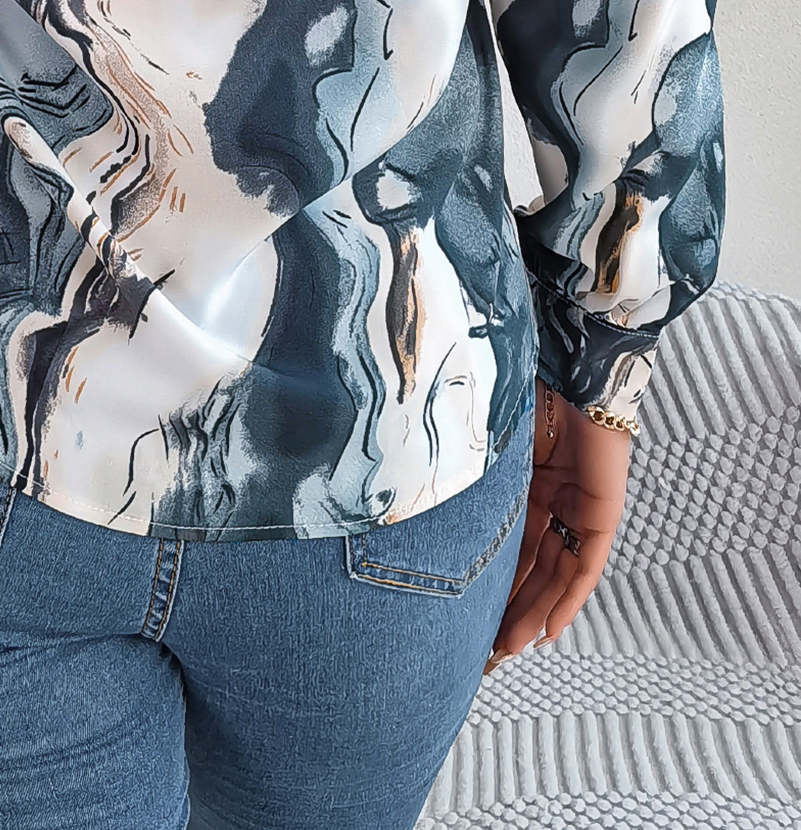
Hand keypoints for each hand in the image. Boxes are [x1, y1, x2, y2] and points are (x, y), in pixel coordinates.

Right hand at [485, 377, 631, 669]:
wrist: (563, 359)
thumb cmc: (511, 387)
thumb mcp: (480, 445)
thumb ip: (465, 477)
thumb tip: (407, 502)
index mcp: (521, 480)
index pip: (506, 543)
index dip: (489, 580)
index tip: (464, 616)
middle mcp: (550, 497)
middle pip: (531, 566)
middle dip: (509, 609)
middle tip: (483, 648)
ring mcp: (578, 503)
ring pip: (556, 572)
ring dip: (534, 613)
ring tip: (508, 647)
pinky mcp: (602, 509)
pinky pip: (585, 564)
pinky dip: (568, 599)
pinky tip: (549, 629)